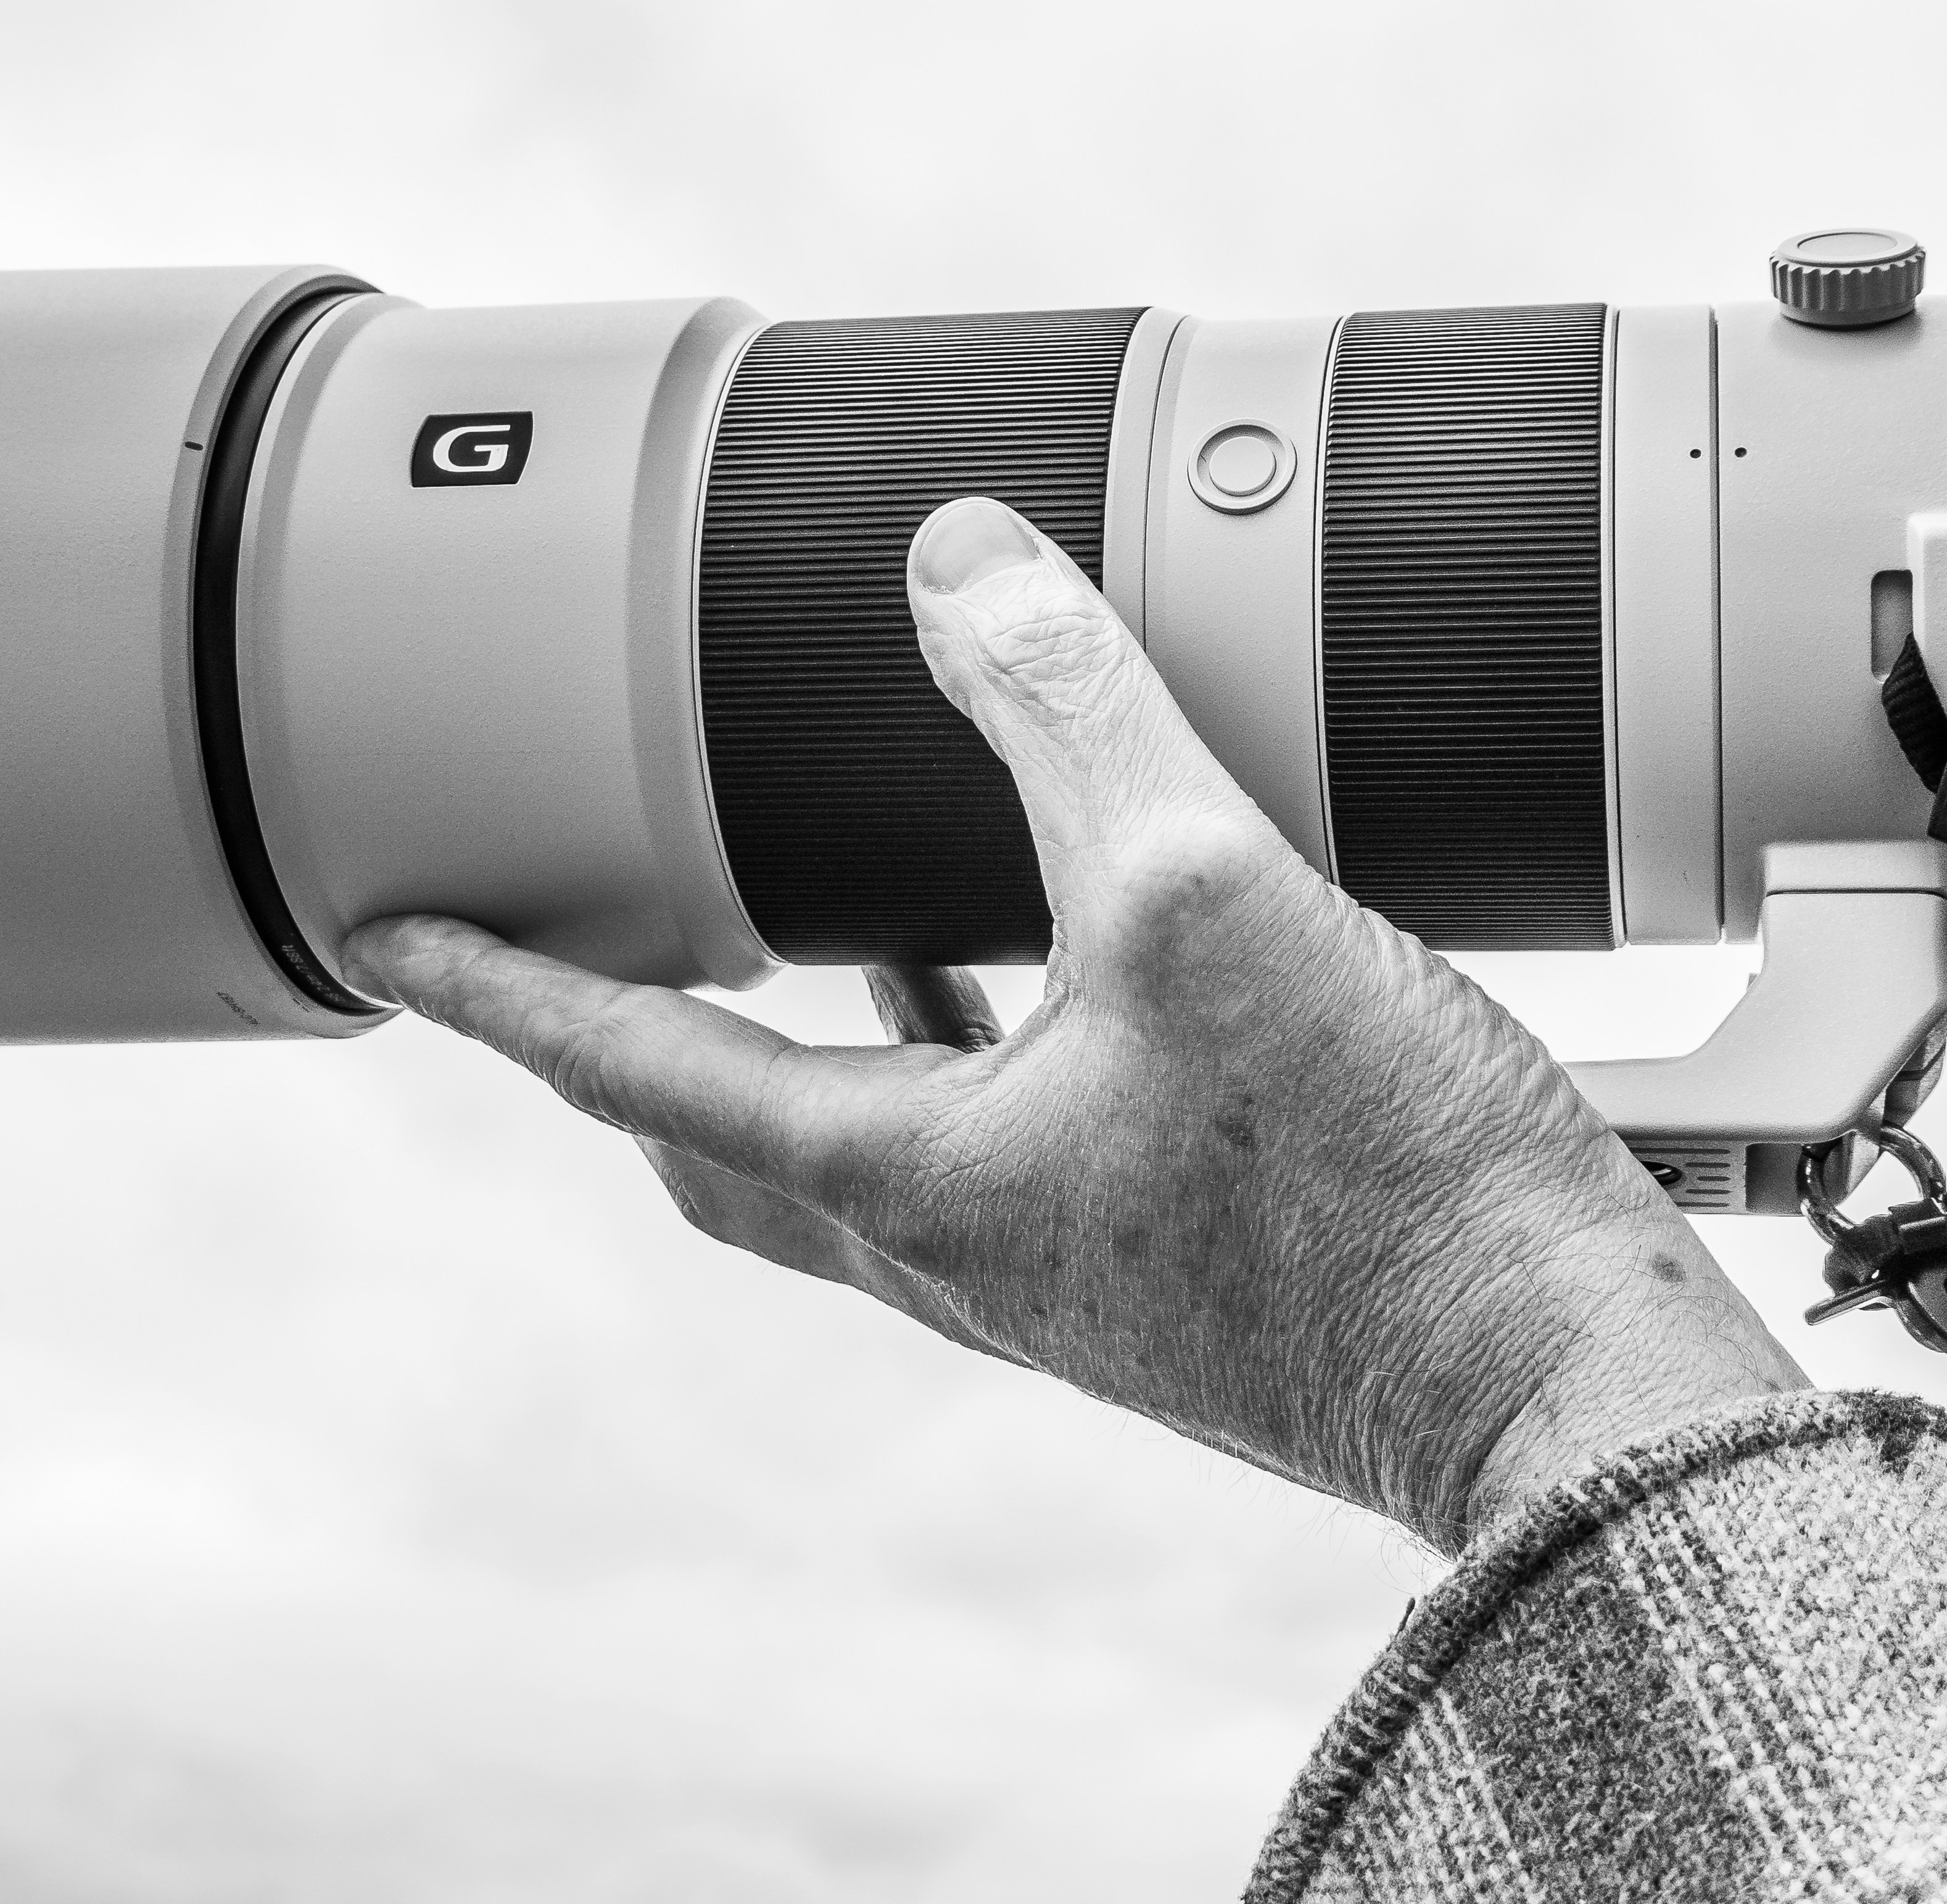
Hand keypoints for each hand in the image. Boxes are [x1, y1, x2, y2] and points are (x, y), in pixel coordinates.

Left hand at [346, 497, 1798, 1545]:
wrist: (1558, 1382)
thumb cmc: (1384, 1192)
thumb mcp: (1202, 898)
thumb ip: (1071, 713)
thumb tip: (962, 564)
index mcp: (912, 1184)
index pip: (635, 1070)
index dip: (501, 986)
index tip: (388, 937)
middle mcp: (966, 1251)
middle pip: (726, 1139)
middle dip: (637, 1032)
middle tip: (589, 930)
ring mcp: (1070, 1273)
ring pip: (867, 1145)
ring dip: (810, 1029)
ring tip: (803, 907)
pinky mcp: (1174, 1268)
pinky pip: (1004, 1142)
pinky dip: (968, 1042)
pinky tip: (1062, 960)